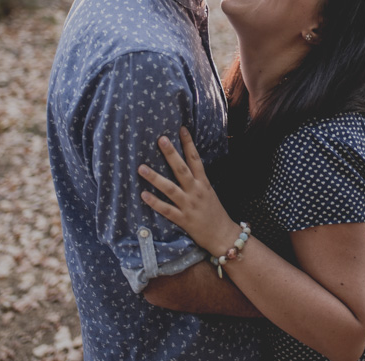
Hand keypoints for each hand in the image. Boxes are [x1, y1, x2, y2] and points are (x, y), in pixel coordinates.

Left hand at [139, 127, 237, 253]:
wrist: (223, 235)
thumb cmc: (214, 213)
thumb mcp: (208, 192)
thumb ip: (197, 180)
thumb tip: (185, 165)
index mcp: (203, 183)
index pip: (195, 159)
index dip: (189, 144)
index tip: (181, 129)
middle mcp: (196, 191)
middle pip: (182, 169)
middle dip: (171, 154)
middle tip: (161, 139)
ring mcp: (189, 205)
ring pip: (170, 189)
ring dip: (155, 178)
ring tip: (141, 168)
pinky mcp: (183, 219)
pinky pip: (167, 210)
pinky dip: (155, 203)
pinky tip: (143, 195)